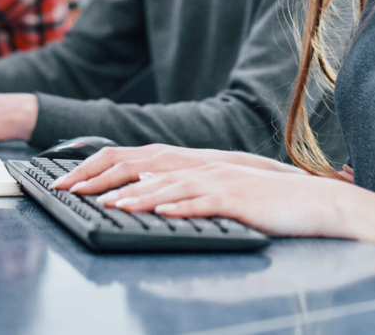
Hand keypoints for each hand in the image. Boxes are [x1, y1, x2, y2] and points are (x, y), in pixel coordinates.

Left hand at [52, 143, 298, 193]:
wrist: (308, 200)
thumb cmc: (259, 200)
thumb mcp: (212, 190)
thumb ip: (178, 188)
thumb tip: (141, 191)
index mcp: (187, 163)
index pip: (131, 160)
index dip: (96, 169)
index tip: (66, 183)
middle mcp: (197, 166)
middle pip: (141, 167)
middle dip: (103, 179)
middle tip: (71, 192)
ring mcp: (216, 181)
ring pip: (168, 186)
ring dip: (137, 196)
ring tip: (111, 206)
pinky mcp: (235, 200)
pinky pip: (203, 202)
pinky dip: (181, 207)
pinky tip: (163, 213)